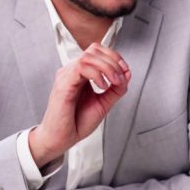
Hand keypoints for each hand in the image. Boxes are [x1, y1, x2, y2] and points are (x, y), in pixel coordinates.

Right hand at [29, 43, 130, 166]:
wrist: (61, 139)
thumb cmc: (76, 122)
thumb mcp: (103, 104)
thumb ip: (115, 89)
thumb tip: (127, 74)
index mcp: (80, 74)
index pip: (97, 51)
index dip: (114, 57)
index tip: (125, 72)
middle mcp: (72, 71)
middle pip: (94, 49)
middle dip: (113, 61)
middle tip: (120, 79)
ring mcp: (66, 76)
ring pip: (88, 56)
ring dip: (107, 67)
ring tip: (113, 83)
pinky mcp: (63, 84)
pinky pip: (81, 67)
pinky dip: (96, 75)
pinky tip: (102, 87)